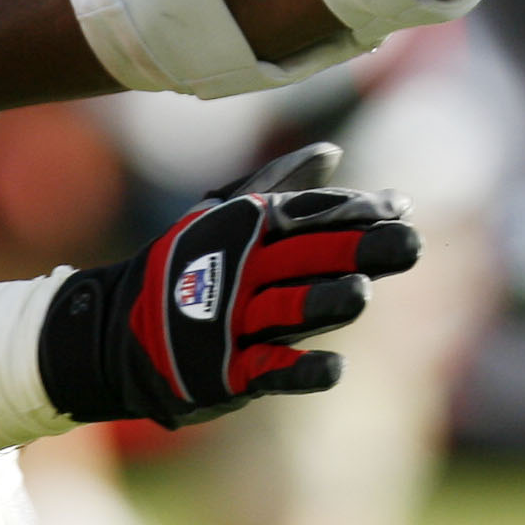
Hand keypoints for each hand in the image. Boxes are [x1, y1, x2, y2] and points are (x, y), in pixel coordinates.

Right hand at [38, 186, 420, 428]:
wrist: (114, 333)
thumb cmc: (183, 267)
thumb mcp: (221, 217)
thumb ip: (278, 184)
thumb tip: (332, 154)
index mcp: (243, 228)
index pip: (309, 213)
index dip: (356, 209)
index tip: (400, 207)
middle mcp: (239, 270)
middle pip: (307, 256)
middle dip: (359, 248)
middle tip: (410, 243)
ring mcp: (230, 322)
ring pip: (287, 308)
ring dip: (325, 300)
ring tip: (362, 293)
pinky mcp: (224, 370)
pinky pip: (267, 370)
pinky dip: (299, 371)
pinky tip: (335, 369)